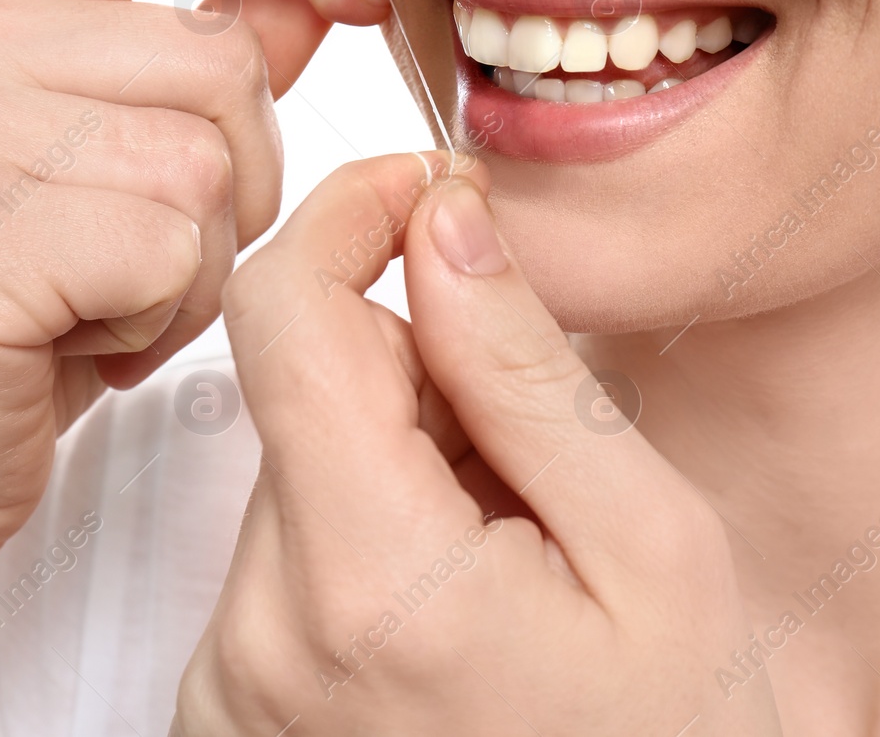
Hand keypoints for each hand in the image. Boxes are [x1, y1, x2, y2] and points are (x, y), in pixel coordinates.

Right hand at [0, 0, 388, 574]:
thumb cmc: (20, 312)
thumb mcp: (119, 162)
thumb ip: (207, 63)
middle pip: (217, 58)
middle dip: (245, 178)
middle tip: (164, 256)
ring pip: (205, 162)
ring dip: (201, 261)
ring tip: (115, 301)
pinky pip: (170, 250)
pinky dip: (164, 317)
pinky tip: (88, 341)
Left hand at [175, 153, 782, 734]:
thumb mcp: (651, 548)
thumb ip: (525, 372)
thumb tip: (442, 219)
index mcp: (369, 581)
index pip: (279, 314)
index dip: (348, 215)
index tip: (427, 193)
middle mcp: (260, 636)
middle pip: (298, 389)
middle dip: (409, 368)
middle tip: (530, 446)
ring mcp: (231, 684)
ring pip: (295, 466)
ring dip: (395, 457)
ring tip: (506, 547)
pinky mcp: (227, 705)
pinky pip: (281, 552)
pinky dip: (363, 533)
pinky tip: (455, 599)